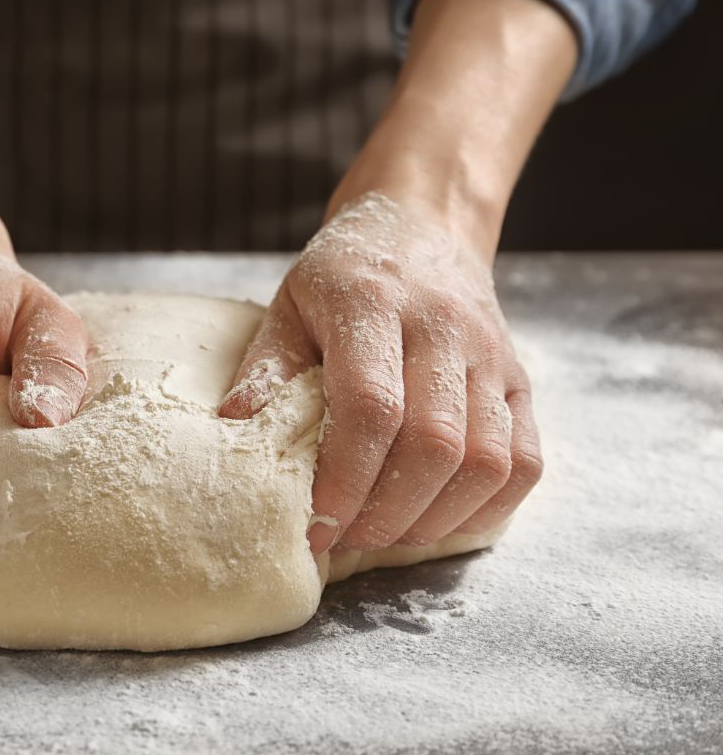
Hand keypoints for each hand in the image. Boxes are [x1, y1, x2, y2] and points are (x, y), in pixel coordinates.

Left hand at [220, 192, 541, 551]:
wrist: (423, 224)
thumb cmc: (347, 273)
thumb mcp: (290, 302)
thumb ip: (267, 364)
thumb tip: (235, 427)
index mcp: (374, 304)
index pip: (370, 406)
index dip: (343, 479)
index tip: (313, 525)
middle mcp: (444, 330)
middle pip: (433, 445)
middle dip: (385, 512)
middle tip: (344, 536)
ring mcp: (491, 357)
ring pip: (487, 462)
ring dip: (433, 518)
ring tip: (385, 532)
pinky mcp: (519, 381)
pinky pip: (525, 463)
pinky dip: (485, 508)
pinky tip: (437, 519)